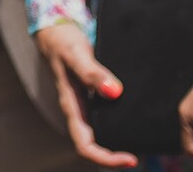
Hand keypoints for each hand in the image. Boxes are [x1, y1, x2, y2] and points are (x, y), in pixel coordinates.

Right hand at [36, 22, 138, 167]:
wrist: (55, 31)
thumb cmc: (63, 42)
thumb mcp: (77, 53)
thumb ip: (93, 73)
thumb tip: (115, 92)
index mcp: (71, 106)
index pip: (85, 145)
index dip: (106, 159)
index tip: (129, 159)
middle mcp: (77, 110)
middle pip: (91, 146)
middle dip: (112, 157)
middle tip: (137, 157)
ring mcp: (83, 106)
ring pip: (96, 135)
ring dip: (113, 145)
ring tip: (137, 144)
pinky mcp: (90, 98)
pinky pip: (102, 120)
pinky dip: (116, 126)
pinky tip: (130, 120)